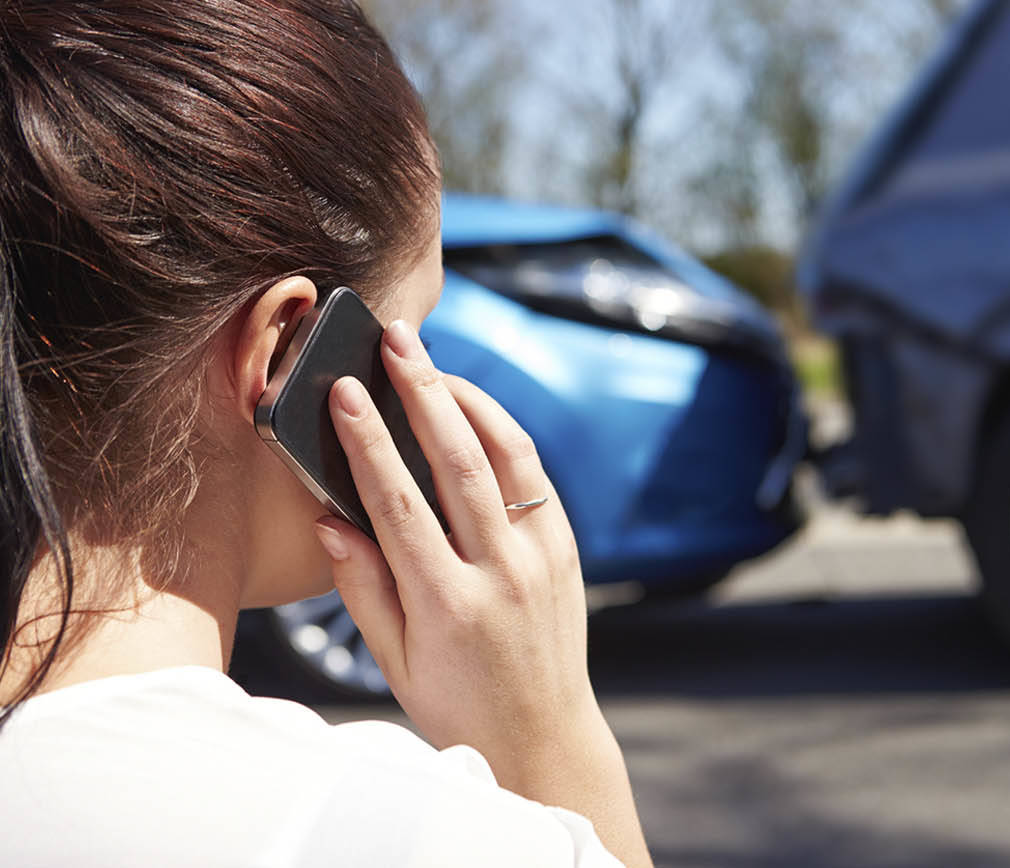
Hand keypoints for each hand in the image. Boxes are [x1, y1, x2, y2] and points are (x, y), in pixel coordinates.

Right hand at [309, 320, 651, 866]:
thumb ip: (362, 589)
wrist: (543, 736)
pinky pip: (534, 477)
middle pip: (459, 461)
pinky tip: (473, 410)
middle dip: (422, 391)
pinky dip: (503, 435)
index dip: (368, 441)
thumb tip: (329, 518)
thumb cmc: (456, 704)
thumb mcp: (395, 663)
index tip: (344, 391)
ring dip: (469, 399)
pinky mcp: (567, 550)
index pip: (399, 503)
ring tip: (432, 361)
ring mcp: (542, 558)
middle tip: (397, 340)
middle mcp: (502, 573)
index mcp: (447, 605)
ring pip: (508, 456)